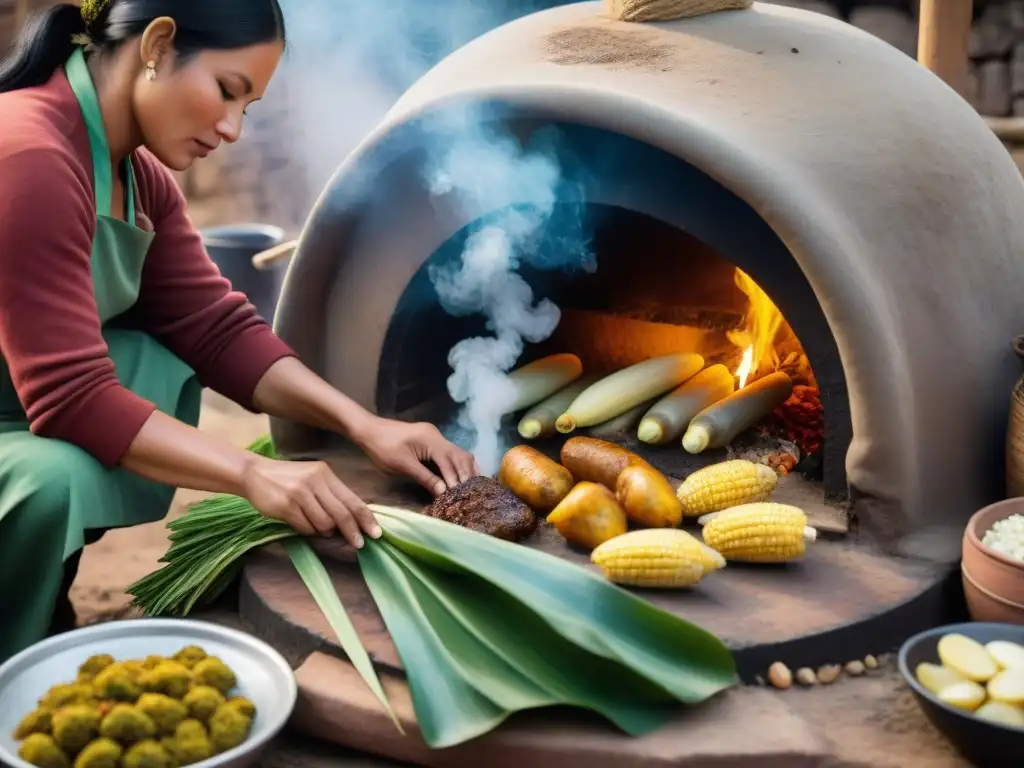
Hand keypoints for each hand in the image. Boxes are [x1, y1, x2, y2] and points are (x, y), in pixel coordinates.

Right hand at [241, 456, 380, 546]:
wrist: (254, 473)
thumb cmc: (288, 479)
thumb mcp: (313, 478)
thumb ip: (331, 495)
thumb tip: (354, 519)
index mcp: (326, 474)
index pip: (352, 499)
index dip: (365, 518)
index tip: (375, 533)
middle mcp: (315, 482)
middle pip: (342, 513)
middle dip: (352, 532)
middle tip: (359, 544)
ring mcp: (300, 494)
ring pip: (324, 524)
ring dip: (324, 532)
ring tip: (317, 527)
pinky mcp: (286, 506)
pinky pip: (306, 528)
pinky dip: (308, 531)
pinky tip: (302, 524)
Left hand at [355, 417, 479, 495]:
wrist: (368, 430)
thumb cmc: (382, 448)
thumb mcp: (402, 465)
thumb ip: (425, 478)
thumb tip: (444, 492)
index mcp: (430, 440)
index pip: (450, 462)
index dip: (457, 480)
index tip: (461, 497)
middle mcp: (437, 436)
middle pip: (461, 456)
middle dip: (467, 475)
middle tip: (473, 495)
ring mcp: (435, 437)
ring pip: (459, 453)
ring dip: (466, 470)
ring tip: (472, 488)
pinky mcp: (431, 440)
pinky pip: (451, 453)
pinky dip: (458, 466)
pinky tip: (462, 477)